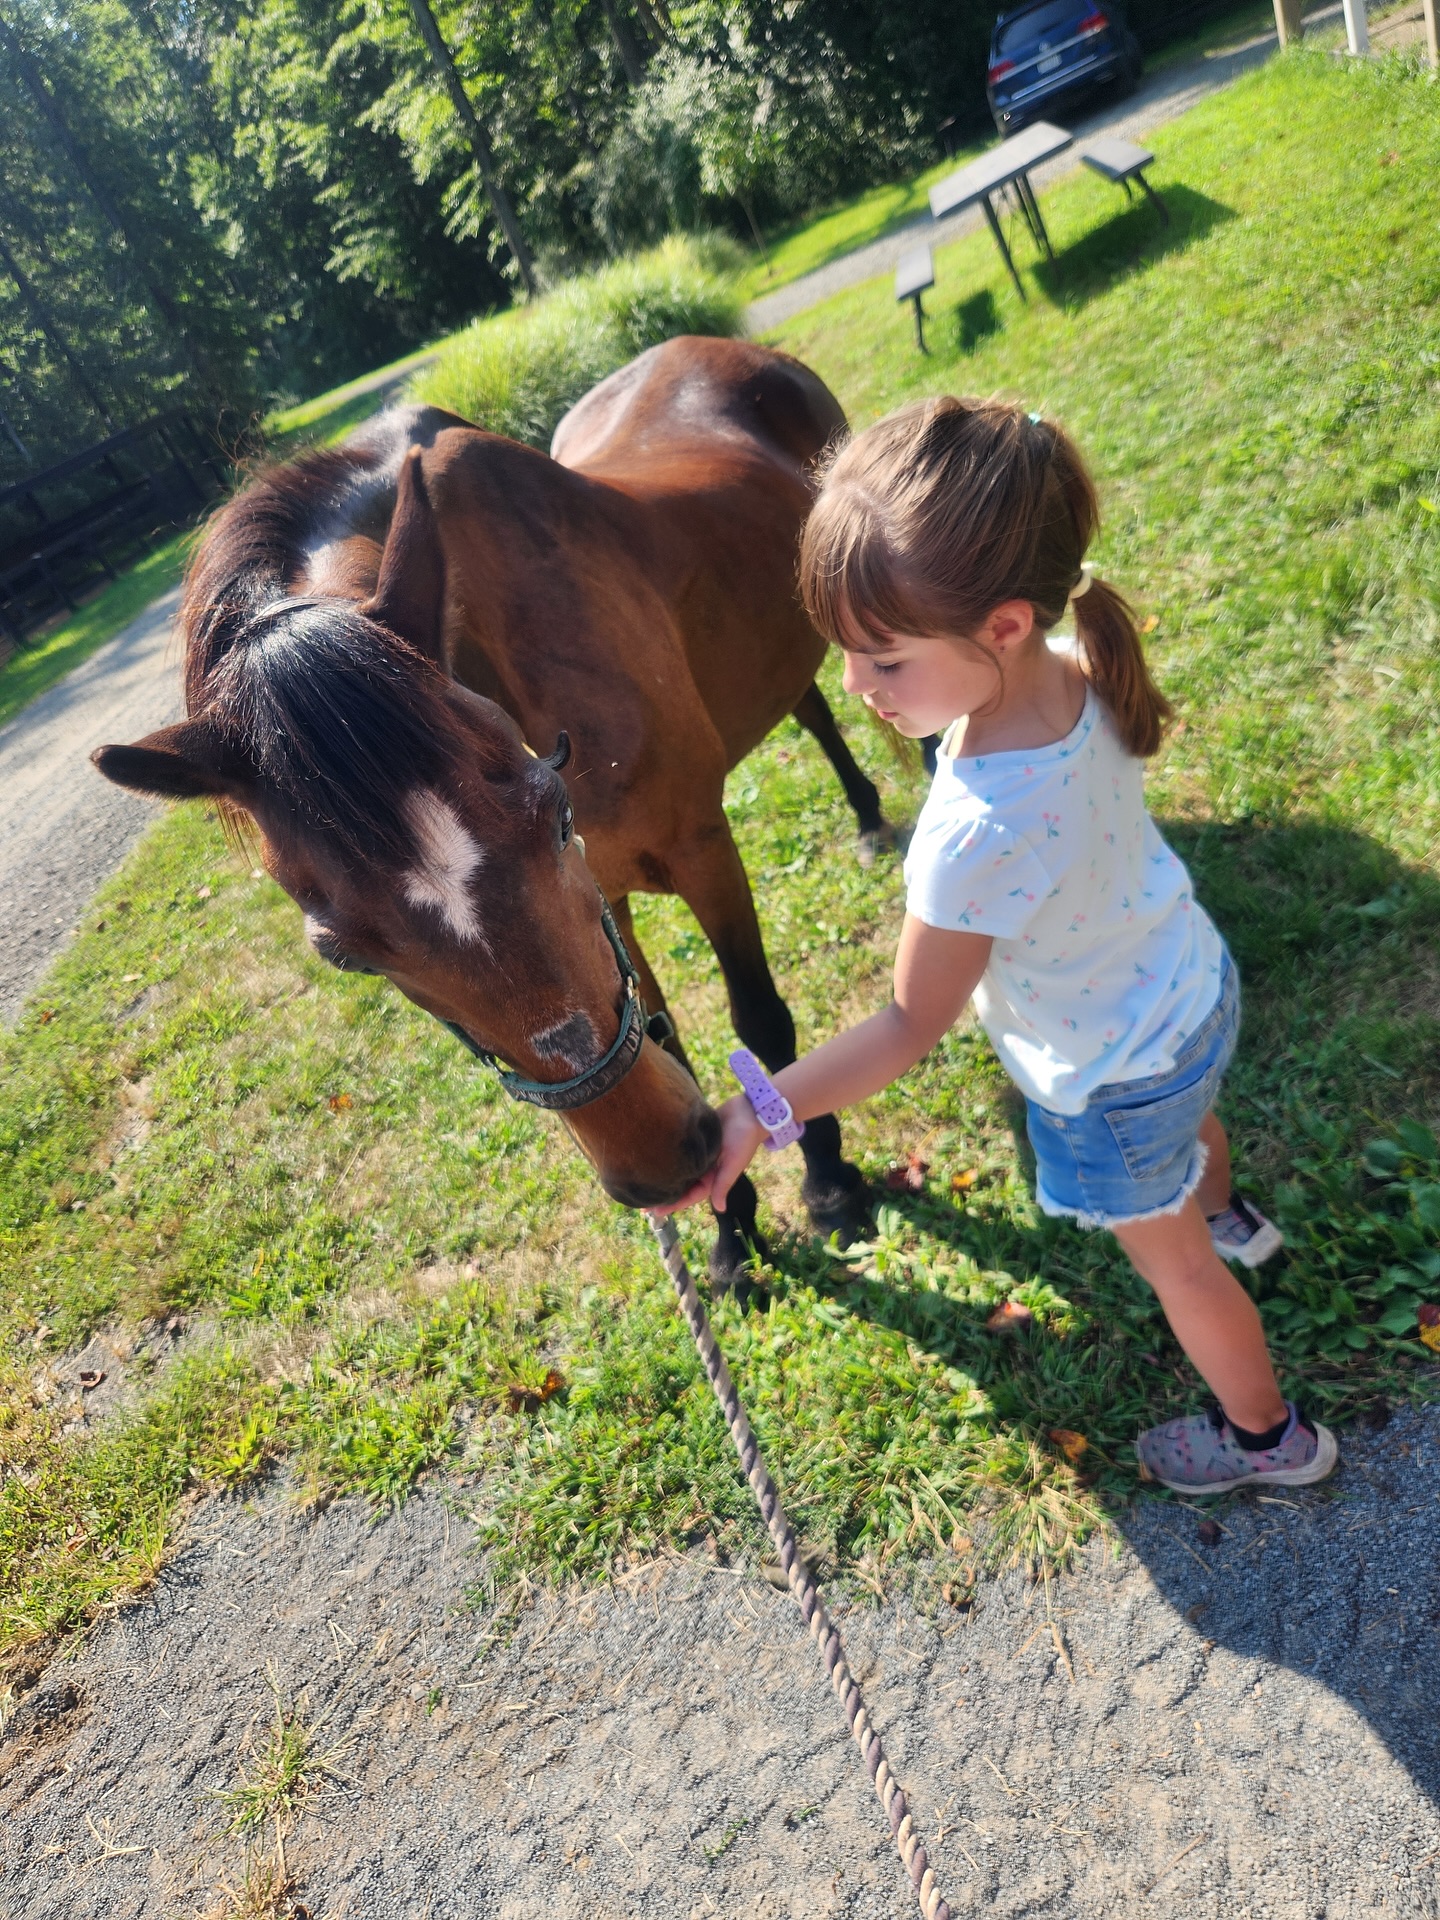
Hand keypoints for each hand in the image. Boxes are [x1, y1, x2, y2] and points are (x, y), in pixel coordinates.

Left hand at [647, 1094, 765, 1216]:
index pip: (689, 1196)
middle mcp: (704, 1169)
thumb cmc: (744, 1138)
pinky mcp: (696, 1140)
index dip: (673, 1205)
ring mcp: (699, 1155)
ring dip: (663, 1176)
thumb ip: (723, 1185)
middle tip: (641, 1202)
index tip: (654, 1213)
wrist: (750, 1111)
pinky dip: (668, 1157)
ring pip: (678, 1170)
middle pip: (680, 1185)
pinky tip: (653, 1158)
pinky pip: (679, 1152)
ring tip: (643, 1182)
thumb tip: (720, 1209)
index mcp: (713, 1178)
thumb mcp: (734, 1164)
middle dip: (663, 1194)